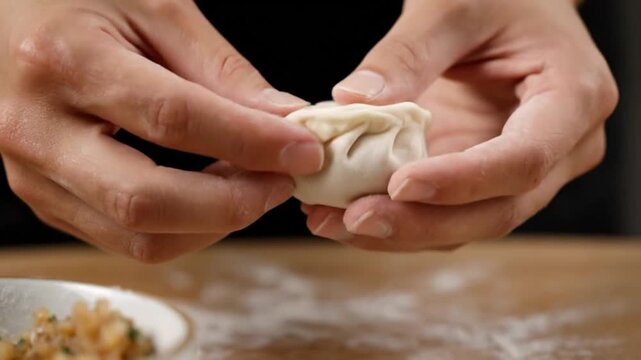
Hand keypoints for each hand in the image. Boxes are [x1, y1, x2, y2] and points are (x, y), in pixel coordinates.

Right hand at [0, 0, 322, 261]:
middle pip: (147, 202)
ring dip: (212, 224)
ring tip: (252, 186)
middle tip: (282, 182)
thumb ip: (223, 72)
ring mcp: (32, 174)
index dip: (250, 143)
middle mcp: (37, 130)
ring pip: (136, 236)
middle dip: (233, 203)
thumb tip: (286, 122)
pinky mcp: (43, 197)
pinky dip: (182, 228)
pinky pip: (122, 238)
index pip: (174, 121)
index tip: (305, 151)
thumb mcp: (157, 11)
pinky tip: (210, 196)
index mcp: (65, 61)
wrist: (8, 16)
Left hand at [304, 0, 616, 250]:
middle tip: (353, 219)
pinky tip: (348, 211)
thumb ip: (407, 53)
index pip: (522, 159)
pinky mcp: (485, 177)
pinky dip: (399, 217)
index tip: (399, 185)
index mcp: (573, 98)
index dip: (461, 181)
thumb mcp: (452, 5)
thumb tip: (353, 101)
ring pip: (468, 224)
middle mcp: (559, 149)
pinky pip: (446, 212)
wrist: (512, 4)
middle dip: (422, 223)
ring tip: (334, 221)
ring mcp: (523, 170)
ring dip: (401, 231)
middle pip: (498, 210)